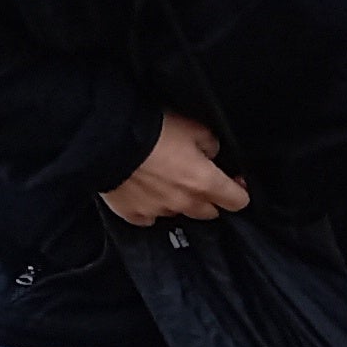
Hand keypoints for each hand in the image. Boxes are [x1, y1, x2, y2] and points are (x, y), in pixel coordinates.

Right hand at [104, 112, 247, 223]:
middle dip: (209, 198)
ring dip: (178, 201)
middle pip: (209, 212)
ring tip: (166, 181)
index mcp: (205, 183)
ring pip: (178, 213)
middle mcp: (184, 203)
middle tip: (198, 179)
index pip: (237, 201)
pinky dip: (150, 208)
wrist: (108, 141)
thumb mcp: (195, 128)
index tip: (234, 181)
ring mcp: (158, 211)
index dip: (238, 191)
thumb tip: (210, 155)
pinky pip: (148, 218)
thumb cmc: (154, 131)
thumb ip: (211, 146)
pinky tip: (145, 193)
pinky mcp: (133, 214)